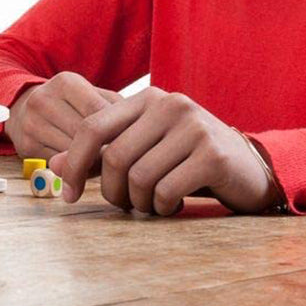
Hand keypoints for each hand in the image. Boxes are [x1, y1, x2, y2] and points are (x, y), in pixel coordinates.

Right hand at [5, 71, 122, 160]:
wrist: (23, 109)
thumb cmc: (69, 105)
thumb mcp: (90, 96)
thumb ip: (114, 108)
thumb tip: (138, 128)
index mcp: (65, 82)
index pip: (97, 111)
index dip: (117, 130)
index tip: (133, 143)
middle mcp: (43, 100)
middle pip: (83, 134)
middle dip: (105, 149)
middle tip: (125, 162)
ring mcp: (31, 123)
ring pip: (71, 152)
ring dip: (92, 163)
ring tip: (109, 168)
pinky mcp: (25, 146)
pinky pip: (59, 165)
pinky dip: (76, 171)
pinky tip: (87, 170)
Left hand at [49, 87, 278, 214]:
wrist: (250, 168)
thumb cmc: (186, 159)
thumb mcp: (144, 149)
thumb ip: (101, 155)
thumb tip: (55, 166)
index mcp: (145, 98)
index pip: (93, 128)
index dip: (76, 163)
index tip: (68, 194)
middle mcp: (168, 104)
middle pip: (114, 157)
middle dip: (112, 192)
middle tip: (124, 206)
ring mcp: (193, 126)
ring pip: (140, 176)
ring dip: (139, 203)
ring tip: (152, 204)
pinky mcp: (213, 154)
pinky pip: (167, 190)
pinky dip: (162, 207)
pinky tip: (172, 205)